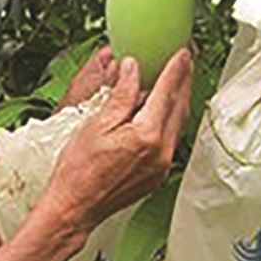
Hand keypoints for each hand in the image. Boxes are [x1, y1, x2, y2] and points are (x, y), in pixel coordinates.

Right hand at [40, 49, 192, 237]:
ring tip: (176, 82)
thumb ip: (121, 95)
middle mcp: (161, 152)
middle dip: (183, 82)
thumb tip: (132, 70)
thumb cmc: (78, 170)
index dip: (174, 69)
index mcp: (146, 135)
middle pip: (179, 107)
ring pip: (177, 125)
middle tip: (186, 61)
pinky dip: (169, 121)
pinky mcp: (157, 176)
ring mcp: (162, 166)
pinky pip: (170, 141)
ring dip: (178, 101)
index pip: (166, 93)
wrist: (74, 207)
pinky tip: (160, 112)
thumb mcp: (96, 123)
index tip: (182, 53)